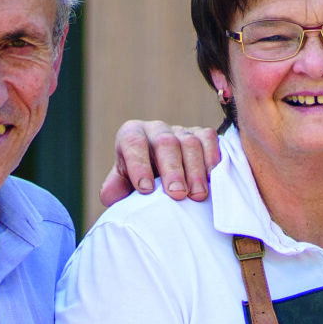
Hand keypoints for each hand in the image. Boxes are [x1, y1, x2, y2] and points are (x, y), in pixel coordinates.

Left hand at [99, 120, 221, 208]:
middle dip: (172, 170)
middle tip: (176, 194)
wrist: (163, 176)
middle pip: (165, 143)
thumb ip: (116, 189)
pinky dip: (212, 159)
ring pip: (190, 143)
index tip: (146, 189)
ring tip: (197, 195)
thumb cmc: (141, 182)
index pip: (133, 143)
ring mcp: (181, 131)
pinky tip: (212, 179)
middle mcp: (156, 129)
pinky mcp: (203, 135)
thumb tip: (110, 194)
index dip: (139, 165)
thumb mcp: (123, 185)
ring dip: (195, 171)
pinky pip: (210, 140)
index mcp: (131, 135)